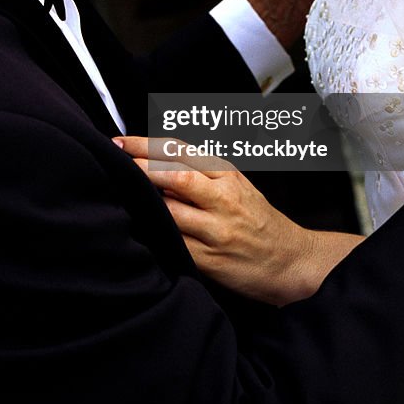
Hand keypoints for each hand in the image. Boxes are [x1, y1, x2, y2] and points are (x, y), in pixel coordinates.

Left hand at [117, 136, 359, 304]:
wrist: (290, 261)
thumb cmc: (258, 220)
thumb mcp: (237, 186)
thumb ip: (202, 174)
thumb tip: (155, 165)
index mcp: (227, 176)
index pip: (182, 152)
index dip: (147, 145)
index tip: (121, 142)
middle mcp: (223, 200)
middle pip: (175, 176)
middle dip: (140, 168)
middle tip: (113, 162)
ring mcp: (217, 231)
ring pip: (171, 212)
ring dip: (143, 204)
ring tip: (120, 196)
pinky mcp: (211, 261)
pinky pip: (175, 245)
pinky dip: (155, 236)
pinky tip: (139, 230)